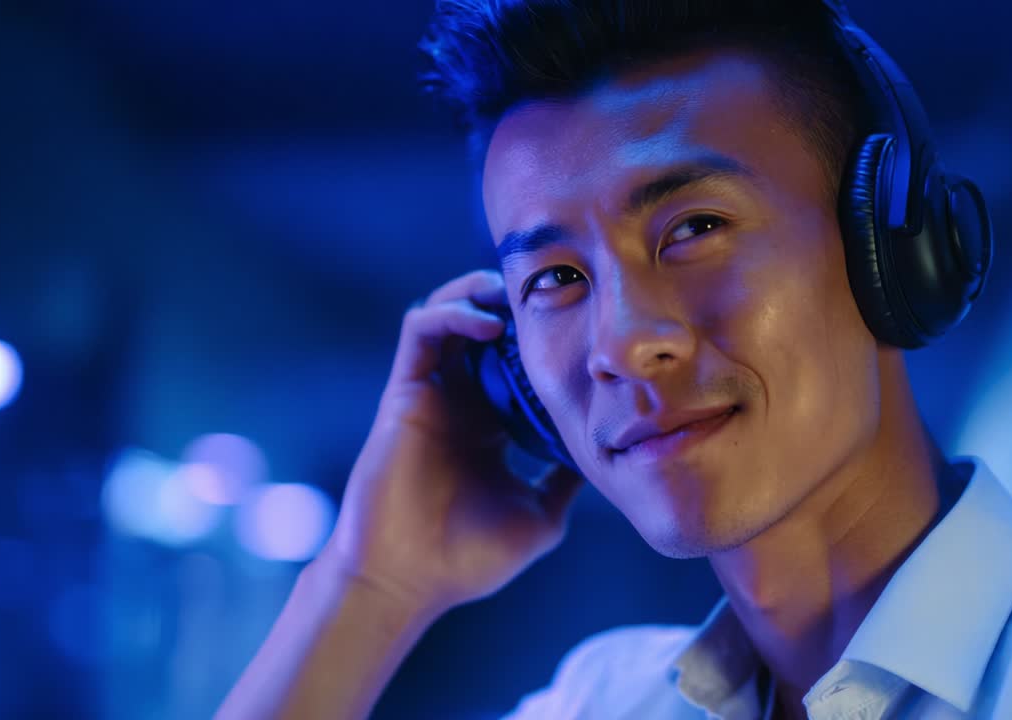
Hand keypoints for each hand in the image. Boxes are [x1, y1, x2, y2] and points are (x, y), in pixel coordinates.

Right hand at [319, 269, 583, 614]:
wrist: (408, 581)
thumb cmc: (469, 559)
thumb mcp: (540, 516)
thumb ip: (567, 480)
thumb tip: (607, 454)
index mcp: (492, 428)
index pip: (518, 364)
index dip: (545, 341)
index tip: (583, 328)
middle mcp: (461, 403)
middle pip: (485, 328)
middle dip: (515, 303)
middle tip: (551, 292)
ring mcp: (432, 394)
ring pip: (449, 314)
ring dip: (480, 293)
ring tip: (515, 295)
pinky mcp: (404, 391)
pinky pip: (420, 329)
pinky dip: (452, 313)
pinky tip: (488, 324)